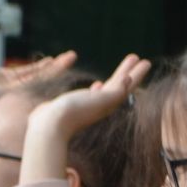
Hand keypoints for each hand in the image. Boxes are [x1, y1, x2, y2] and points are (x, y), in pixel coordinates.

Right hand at [0, 51, 77, 113]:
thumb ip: (5, 91)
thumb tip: (22, 89)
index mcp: (20, 98)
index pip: (43, 85)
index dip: (56, 75)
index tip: (69, 67)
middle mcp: (22, 93)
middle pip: (45, 78)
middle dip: (59, 67)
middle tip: (73, 56)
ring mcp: (16, 86)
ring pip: (39, 74)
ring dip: (53, 66)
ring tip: (68, 57)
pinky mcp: (8, 79)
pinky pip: (28, 71)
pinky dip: (39, 66)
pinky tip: (50, 60)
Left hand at [19, 53, 150, 184]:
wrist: (50, 126)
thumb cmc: (45, 122)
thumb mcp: (50, 110)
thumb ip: (51, 109)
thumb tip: (41, 111)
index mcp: (86, 108)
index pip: (100, 95)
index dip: (107, 87)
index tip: (112, 79)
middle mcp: (97, 107)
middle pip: (118, 89)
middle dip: (128, 77)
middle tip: (139, 65)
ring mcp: (103, 104)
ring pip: (125, 87)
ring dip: (136, 74)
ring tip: (145, 61)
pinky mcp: (106, 100)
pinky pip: (123, 88)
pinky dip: (132, 78)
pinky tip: (138, 67)